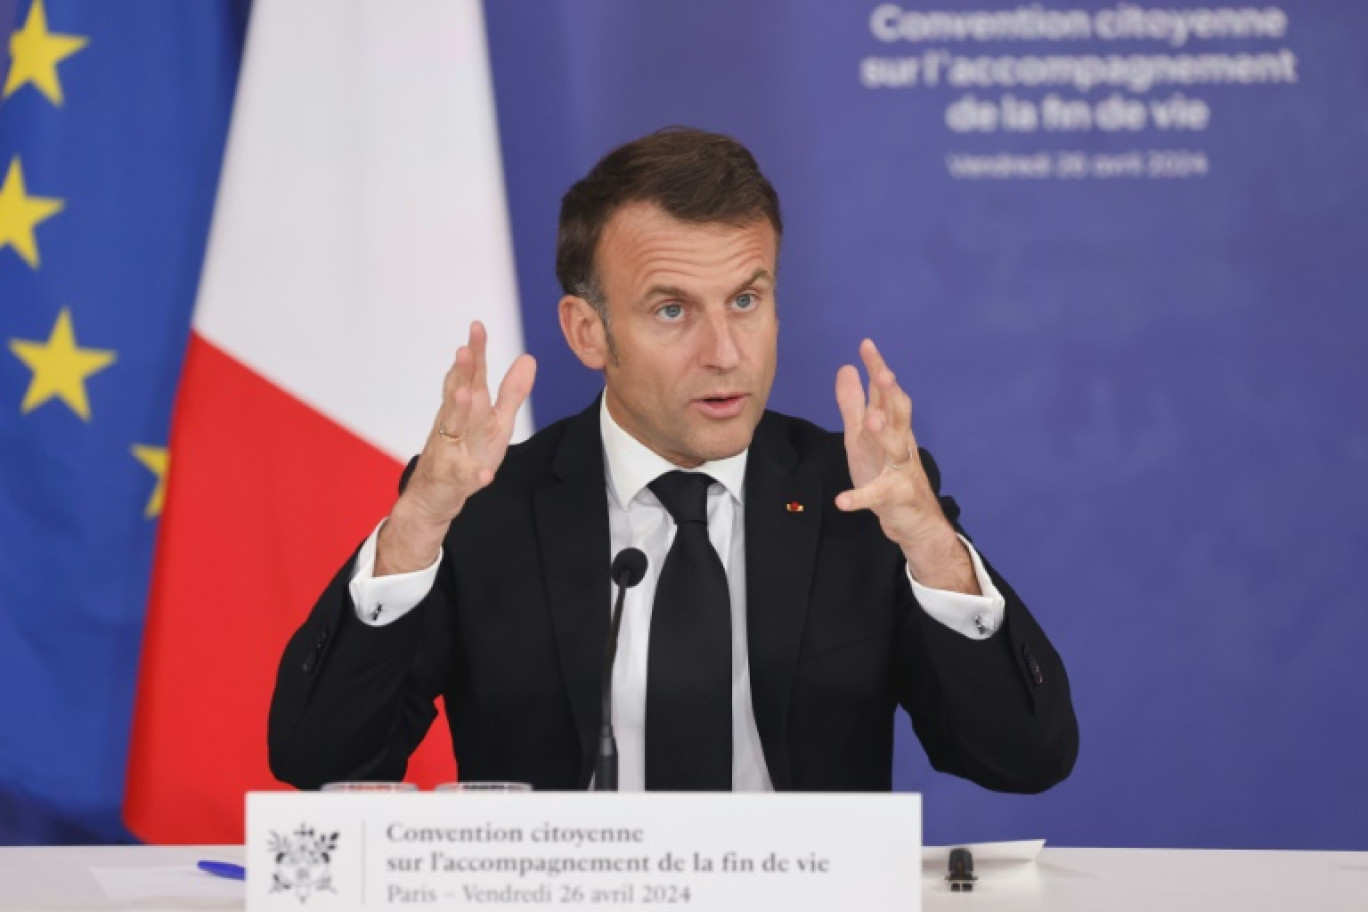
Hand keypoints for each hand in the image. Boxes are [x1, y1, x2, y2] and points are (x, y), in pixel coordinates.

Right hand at [377, 321, 535, 574]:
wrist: (433, 497)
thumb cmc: (467, 452)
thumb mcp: (495, 422)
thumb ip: (511, 392)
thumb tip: (528, 357)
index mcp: (467, 410)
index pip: (470, 376)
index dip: (474, 352)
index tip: (477, 326)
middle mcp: (453, 425)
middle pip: (458, 395)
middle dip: (462, 373)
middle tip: (464, 350)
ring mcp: (450, 451)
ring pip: (452, 429)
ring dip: (459, 411)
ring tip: (466, 394)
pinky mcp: (452, 480)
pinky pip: (463, 476)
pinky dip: (473, 473)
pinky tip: (484, 473)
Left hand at [834, 339, 976, 593]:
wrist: (915, 520)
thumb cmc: (886, 471)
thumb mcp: (862, 435)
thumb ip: (853, 403)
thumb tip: (845, 367)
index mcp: (892, 426)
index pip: (886, 392)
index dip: (878, 369)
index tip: (866, 344)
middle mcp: (900, 444)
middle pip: (899, 414)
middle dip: (892, 394)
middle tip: (884, 374)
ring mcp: (899, 471)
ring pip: (896, 448)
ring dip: (884, 434)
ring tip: (870, 420)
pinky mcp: (892, 499)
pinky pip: (876, 497)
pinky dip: (859, 498)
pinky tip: (843, 501)